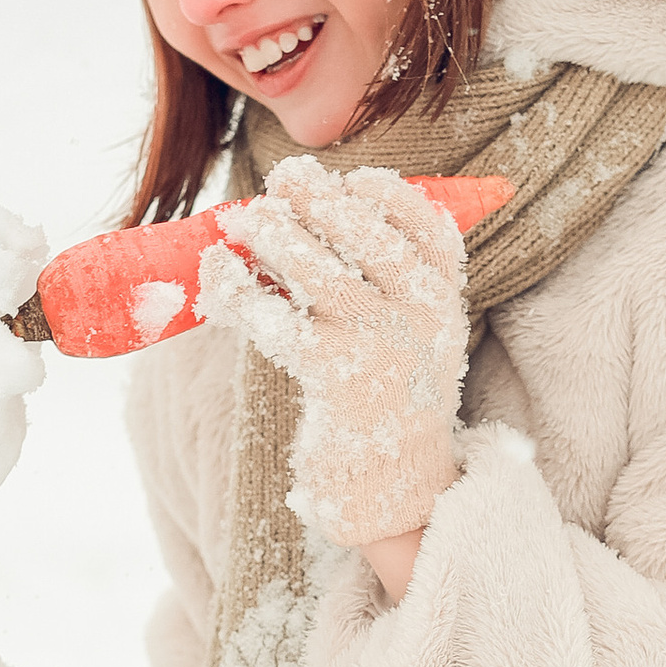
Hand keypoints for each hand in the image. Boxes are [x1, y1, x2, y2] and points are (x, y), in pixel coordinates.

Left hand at [201, 154, 471, 549]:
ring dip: (274, 234)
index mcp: (446, 299)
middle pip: (366, 235)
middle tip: (282, 181)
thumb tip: (318, 211)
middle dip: (318, 200)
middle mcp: (423, 317)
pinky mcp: (336, 377)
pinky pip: (276, 319)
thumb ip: (392, 281)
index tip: (351, 179)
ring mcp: (381, 346)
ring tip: (243, 218)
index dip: (387, 194)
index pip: (426, 225)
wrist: (395, 487)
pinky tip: (219, 271)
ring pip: (319, 270)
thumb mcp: (415, 334)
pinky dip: (239, 290)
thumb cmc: (390, 398)